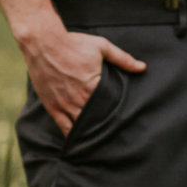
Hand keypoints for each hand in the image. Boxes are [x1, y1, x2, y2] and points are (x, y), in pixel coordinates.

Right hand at [18, 21, 144, 135]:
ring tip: (101, 144)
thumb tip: (142, 67)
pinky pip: (64, 127)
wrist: (43, 43)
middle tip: (116, 139)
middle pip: (97, 121)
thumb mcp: (101, 47)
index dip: (118, 116)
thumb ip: (123, 59)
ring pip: (81, 128)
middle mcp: (79, 100)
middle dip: (105, 129)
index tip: (125, 123)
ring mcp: (65, 105)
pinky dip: (72, 137)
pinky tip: (80, 143)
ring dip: (91, 134)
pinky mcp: (52, 107)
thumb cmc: (73, 44)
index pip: (110, 108)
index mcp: (93, 87)